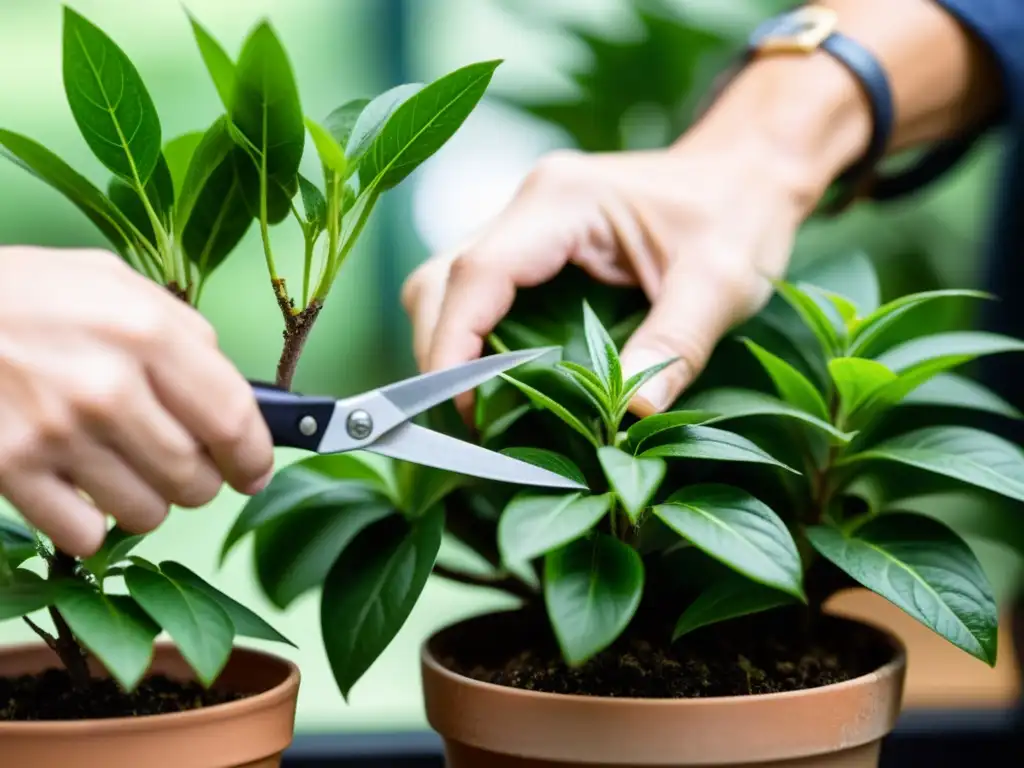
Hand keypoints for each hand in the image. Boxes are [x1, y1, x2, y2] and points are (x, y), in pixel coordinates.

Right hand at [0, 247, 274, 556]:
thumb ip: (179, 331)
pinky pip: (85, 536)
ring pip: (147, 514)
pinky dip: (89, 524)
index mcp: (146, 331)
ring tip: (123, 468)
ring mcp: (57, 433)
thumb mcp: (111, 282)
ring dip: (146, 501)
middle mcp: (107, 386)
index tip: (254, 470)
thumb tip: (231, 389)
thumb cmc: (25, 294)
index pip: (234, 419)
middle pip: (195, 478)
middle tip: (180, 464)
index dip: (255, 456)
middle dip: (199, 481)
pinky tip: (76, 487)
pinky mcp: (10, 469)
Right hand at [403, 141, 806, 418]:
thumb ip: (676, 344)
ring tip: (480, 410)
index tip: (459, 408)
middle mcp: (530, 204)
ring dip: (450, 348)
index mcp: (563, 201)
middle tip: (470, 423)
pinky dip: (473, 339)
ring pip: (446, 286)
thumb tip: (632, 413)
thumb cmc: (739, 213)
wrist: (747, 167)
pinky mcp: (532, 242)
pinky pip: (477, 292)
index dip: (453, 344)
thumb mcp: (722, 281)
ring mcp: (525, 221)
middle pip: (440, 282)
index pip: (477, 274)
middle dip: (440, 355)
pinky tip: (501, 381)